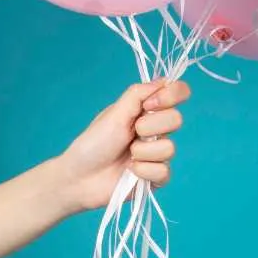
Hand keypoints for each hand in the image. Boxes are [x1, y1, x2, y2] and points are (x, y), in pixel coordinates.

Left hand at [51, 79, 190, 213]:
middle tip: (131, 132)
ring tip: (127, 155)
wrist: (80, 177)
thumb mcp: (114, 114)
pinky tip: (130, 171)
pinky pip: (164, 171)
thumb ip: (138, 94)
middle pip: (176, 119)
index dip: (171, 95)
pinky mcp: (156, 177)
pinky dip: (143, 170)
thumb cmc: (93, 143)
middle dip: (149, 126)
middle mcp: (155, 130)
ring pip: (170, 148)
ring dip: (143, 151)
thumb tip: (164, 80)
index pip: (177, 93)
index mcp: (146, 110)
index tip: (149, 105)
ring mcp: (157, 154)